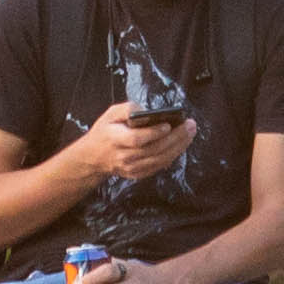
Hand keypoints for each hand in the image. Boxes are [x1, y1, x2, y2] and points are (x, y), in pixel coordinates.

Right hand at [70, 99, 191, 186]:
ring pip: (160, 160)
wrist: (94, 157)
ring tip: (190, 133)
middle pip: (154, 150)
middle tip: (190, 126)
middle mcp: (124, 157)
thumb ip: (127, 109)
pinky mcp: (138, 174)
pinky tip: (181, 144)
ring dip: (178, 147)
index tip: (168, 125)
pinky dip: (172, 155)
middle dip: (175, 138)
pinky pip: (159, 166)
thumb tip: (146, 111)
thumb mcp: (110, 114)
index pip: (137, 139)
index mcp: (115, 139)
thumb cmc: (105, 131)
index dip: (154, 133)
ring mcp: (132, 168)